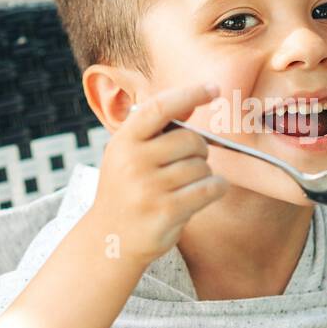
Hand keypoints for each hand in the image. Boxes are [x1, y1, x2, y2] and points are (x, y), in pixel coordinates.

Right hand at [89, 81, 228, 266]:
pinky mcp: (167, 211)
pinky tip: (207, 191)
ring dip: (204, 174)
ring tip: (186, 185)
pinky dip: (216, 187)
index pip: (160, 108)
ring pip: (202, 166)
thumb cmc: (127, 190)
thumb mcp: (128, 155)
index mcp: (123, 141)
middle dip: (199, 150)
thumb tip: (192, 100)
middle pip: (191, 140)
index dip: (190, 94)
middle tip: (188, 163)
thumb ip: (157, 130)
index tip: (213, 89)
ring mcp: (149, 188)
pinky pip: (209, 188)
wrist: (109, 239)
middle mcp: (133, 162)